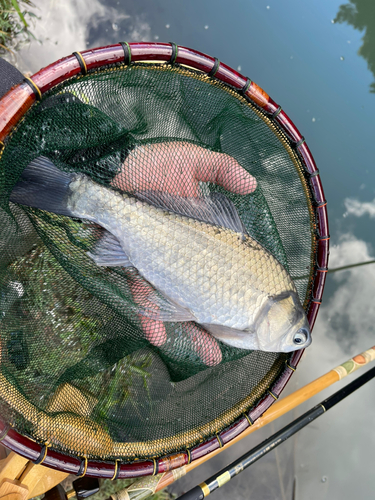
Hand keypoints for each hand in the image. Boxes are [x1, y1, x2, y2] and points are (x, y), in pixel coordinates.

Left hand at [111, 142, 256, 365]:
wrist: (108, 167)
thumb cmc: (151, 164)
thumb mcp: (192, 160)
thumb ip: (221, 169)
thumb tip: (252, 186)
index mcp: (200, 234)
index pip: (221, 267)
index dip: (234, 290)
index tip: (248, 311)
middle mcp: (181, 253)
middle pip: (202, 293)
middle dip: (215, 323)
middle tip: (228, 347)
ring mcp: (158, 262)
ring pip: (176, 302)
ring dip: (191, 330)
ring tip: (207, 353)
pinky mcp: (134, 264)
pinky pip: (143, 293)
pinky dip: (151, 315)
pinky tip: (159, 336)